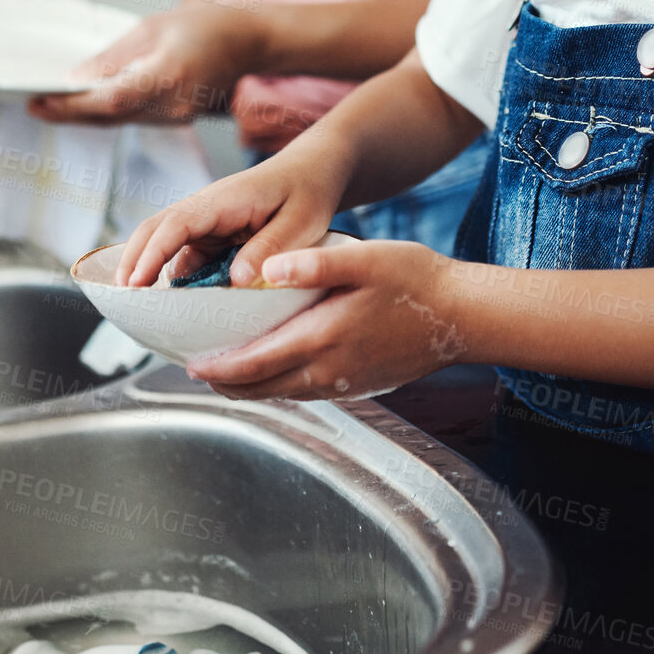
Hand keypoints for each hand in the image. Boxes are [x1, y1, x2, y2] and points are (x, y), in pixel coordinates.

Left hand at [27, 5, 262, 125]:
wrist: (246, 41)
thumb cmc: (202, 24)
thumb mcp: (152, 26)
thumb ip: (114, 56)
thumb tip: (76, 79)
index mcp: (169, 74)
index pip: (111, 99)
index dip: (72, 105)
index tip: (40, 100)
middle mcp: (173, 103)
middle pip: (110, 116)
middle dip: (69, 112)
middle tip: (33, 104)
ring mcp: (176, 116)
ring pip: (120, 120)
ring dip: (85, 114)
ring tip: (50, 102)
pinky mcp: (175, 119)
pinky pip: (133, 118)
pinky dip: (107, 111)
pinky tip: (86, 102)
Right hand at [116, 131, 351, 285]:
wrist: (313, 172)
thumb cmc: (308, 192)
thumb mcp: (299, 223)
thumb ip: (268, 249)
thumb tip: (235, 281)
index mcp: (224, 200)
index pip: (177, 223)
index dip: (152, 253)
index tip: (135, 282)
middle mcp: (206, 208)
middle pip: (156, 230)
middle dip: (134, 261)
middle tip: (122, 299)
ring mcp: (206, 222)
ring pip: (166, 245)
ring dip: (150, 271)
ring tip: (140, 310)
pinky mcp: (212, 235)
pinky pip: (185, 256)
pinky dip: (175, 278)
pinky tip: (176, 306)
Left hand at [185, 239, 468, 400]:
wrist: (462, 317)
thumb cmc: (417, 281)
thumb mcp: (366, 259)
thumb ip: (315, 262)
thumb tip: (267, 268)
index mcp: (324, 338)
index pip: (256, 364)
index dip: (219, 368)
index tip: (190, 364)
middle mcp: (330, 371)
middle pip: (262, 388)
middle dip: (225, 383)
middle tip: (196, 371)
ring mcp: (345, 384)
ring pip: (283, 394)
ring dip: (251, 387)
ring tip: (226, 373)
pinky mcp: (359, 386)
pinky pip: (307, 392)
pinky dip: (280, 386)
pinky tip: (275, 371)